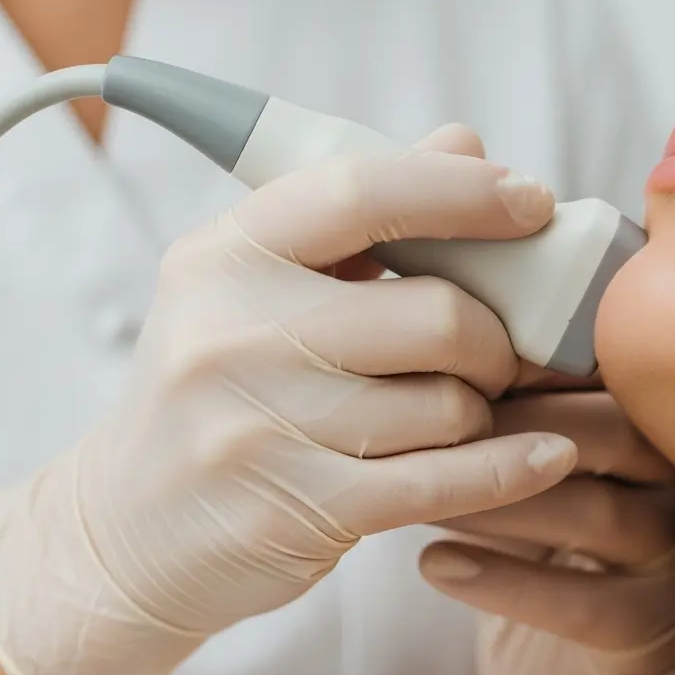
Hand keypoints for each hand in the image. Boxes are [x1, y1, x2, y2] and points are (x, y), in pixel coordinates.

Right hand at [0, 127, 577, 674]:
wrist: (126, 531)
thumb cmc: (211, 395)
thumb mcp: (250, 291)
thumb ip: (359, 216)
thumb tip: (465, 143)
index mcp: (226, 256)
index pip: (361, 192)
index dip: (464, 192)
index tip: (532, 201)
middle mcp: (234, 334)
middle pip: (438, 317)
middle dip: (497, 339)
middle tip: (499, 353)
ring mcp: (263, 429)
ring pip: (448, 406)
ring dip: (482, 412)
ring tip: (458, 415)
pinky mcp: (301, 509)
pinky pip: (444, 482)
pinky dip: (512, 469)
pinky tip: (549, 456)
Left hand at [420, 385, 674, 674]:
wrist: (547, 654)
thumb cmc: (530, 535)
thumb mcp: (528, 461)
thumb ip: (518, 405)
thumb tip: (444, 346)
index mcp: (667, 419)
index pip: (611, 372)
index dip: (530, 367)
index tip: (450, 367)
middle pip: (614, 433)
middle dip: (512, 427)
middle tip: (430, 427)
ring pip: (598, 514)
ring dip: (500, 501)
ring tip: (421, 495)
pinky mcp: (663, 632)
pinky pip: (587, 606)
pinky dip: (505, 583)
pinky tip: (435, 564)